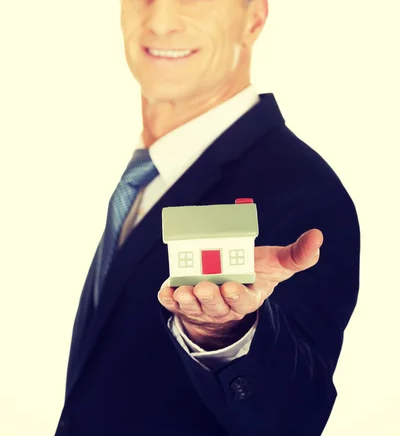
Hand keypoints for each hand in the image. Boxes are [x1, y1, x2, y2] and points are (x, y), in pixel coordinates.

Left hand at [158, 229, 322, 347]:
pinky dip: (169, 299)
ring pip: (195, 307)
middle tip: (204, 287)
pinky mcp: (184, 302)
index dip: (238, 296)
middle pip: (217, 305)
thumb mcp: (276, 264)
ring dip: (188, 300)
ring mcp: (203, 306)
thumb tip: (318, 236)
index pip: (244, 301)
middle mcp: (225, 304)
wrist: (229, 285)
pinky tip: (165, 292)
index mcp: (248, 296)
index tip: (232, 287)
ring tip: (183, 290)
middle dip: (210, 297)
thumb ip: (297, 255)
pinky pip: (174, 304)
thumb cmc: (254, 272)